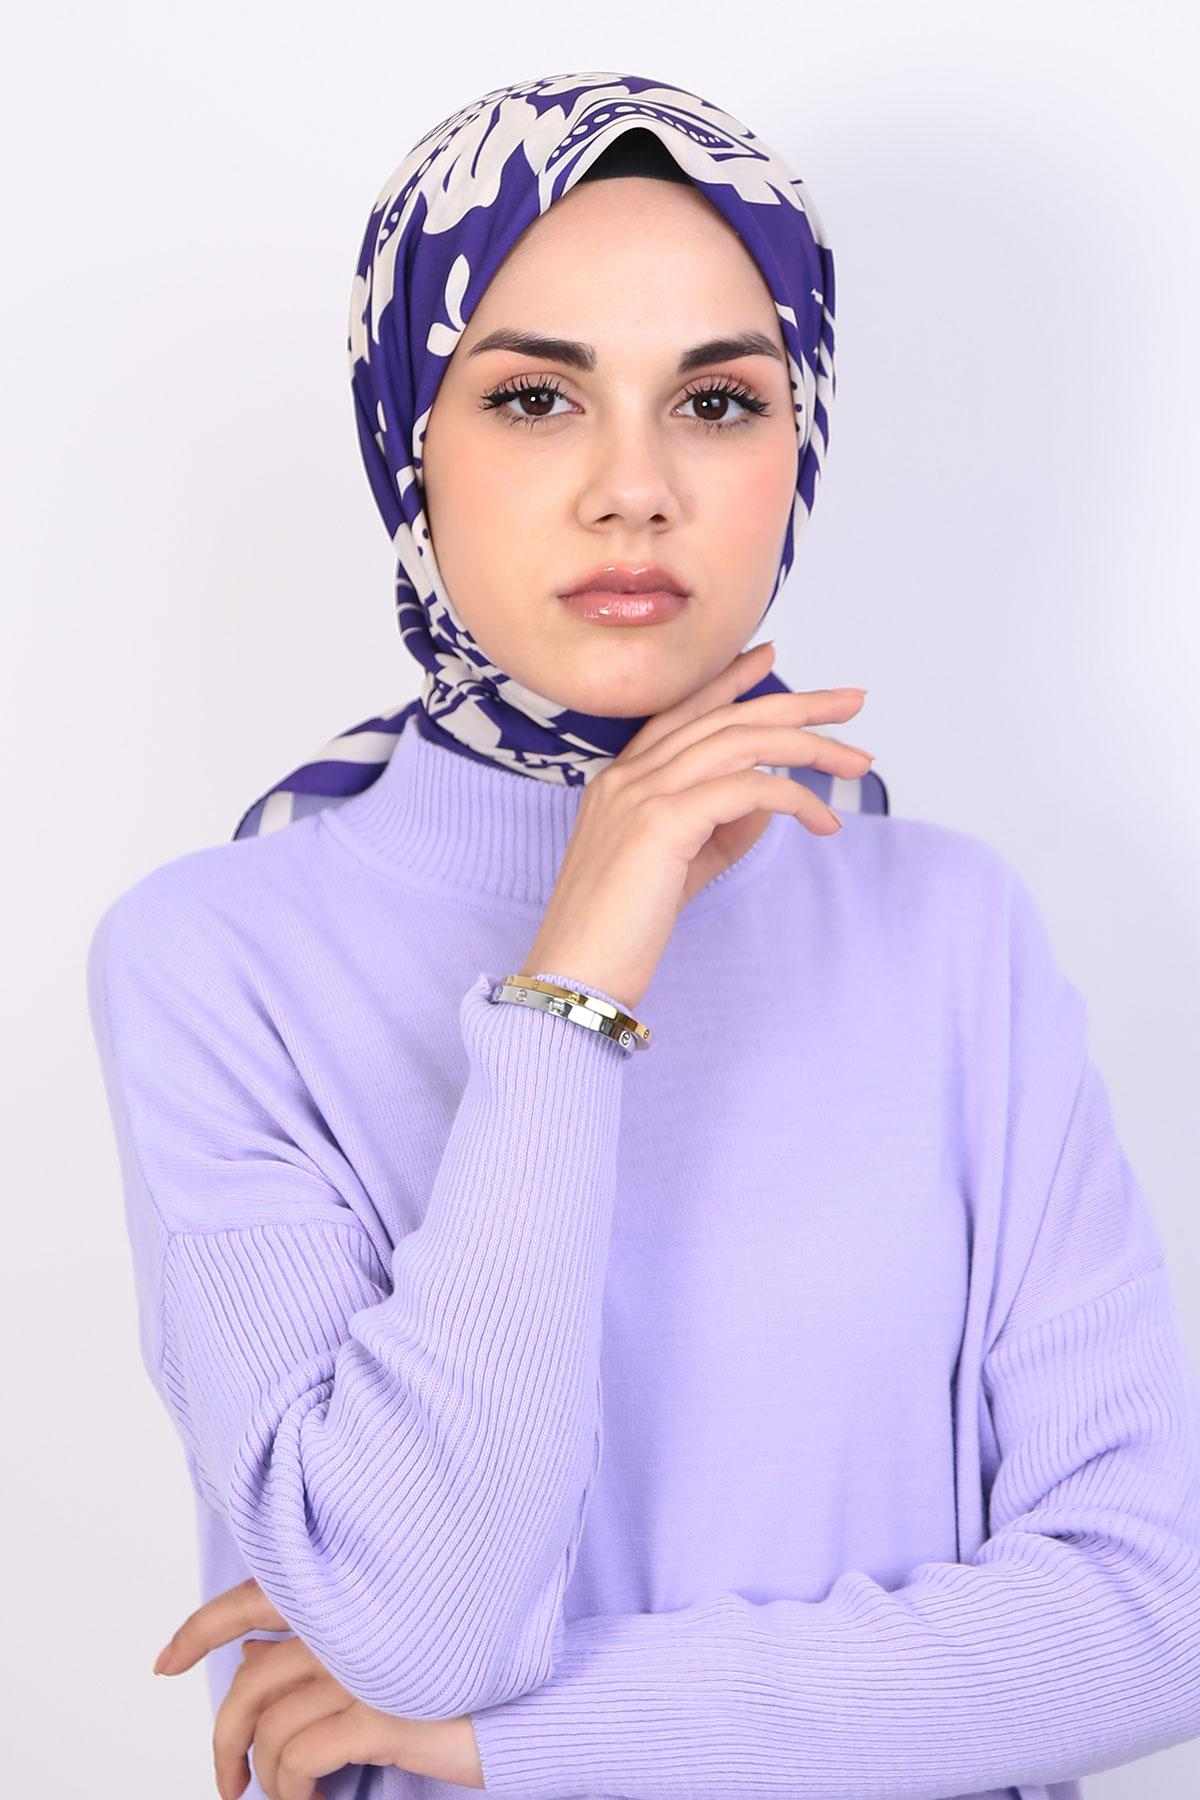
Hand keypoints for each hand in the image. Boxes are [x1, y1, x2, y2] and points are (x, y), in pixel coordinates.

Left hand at [153, 1576, 485, 1796]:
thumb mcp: (388, 1645)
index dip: (199, 1628)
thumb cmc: (463, 1671)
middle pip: (250, 1681)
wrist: (538, 1697)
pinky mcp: (381, 1712)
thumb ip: (324, 1639)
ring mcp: (365, 1664)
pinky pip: (300, 1759)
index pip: (254, 1595)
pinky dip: (295, 1791)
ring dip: (267, 1777)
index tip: (164, 1662)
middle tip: (227, 1783)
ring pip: (269, 1727)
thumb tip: (256, 1656)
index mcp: (350, 1591)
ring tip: (290, 1798)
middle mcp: (352, 1620)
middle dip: (224, 1742)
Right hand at [520, 639, 871, 1010]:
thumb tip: (768, 800)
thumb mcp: (681, 867)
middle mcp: (627, 776)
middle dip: (794, 704)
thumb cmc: (622, 931)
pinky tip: (823, 821)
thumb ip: (720, 828)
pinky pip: (748, 790)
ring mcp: (641, 794)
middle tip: (852, 701)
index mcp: (621, 781)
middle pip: (723, 718)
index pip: (683, 713)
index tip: (770, 658)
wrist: (578, 972)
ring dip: (809, 746)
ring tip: (857, 761)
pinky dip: (795, 798)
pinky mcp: (662, 822)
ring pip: (741, 743)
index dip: (728, 682)